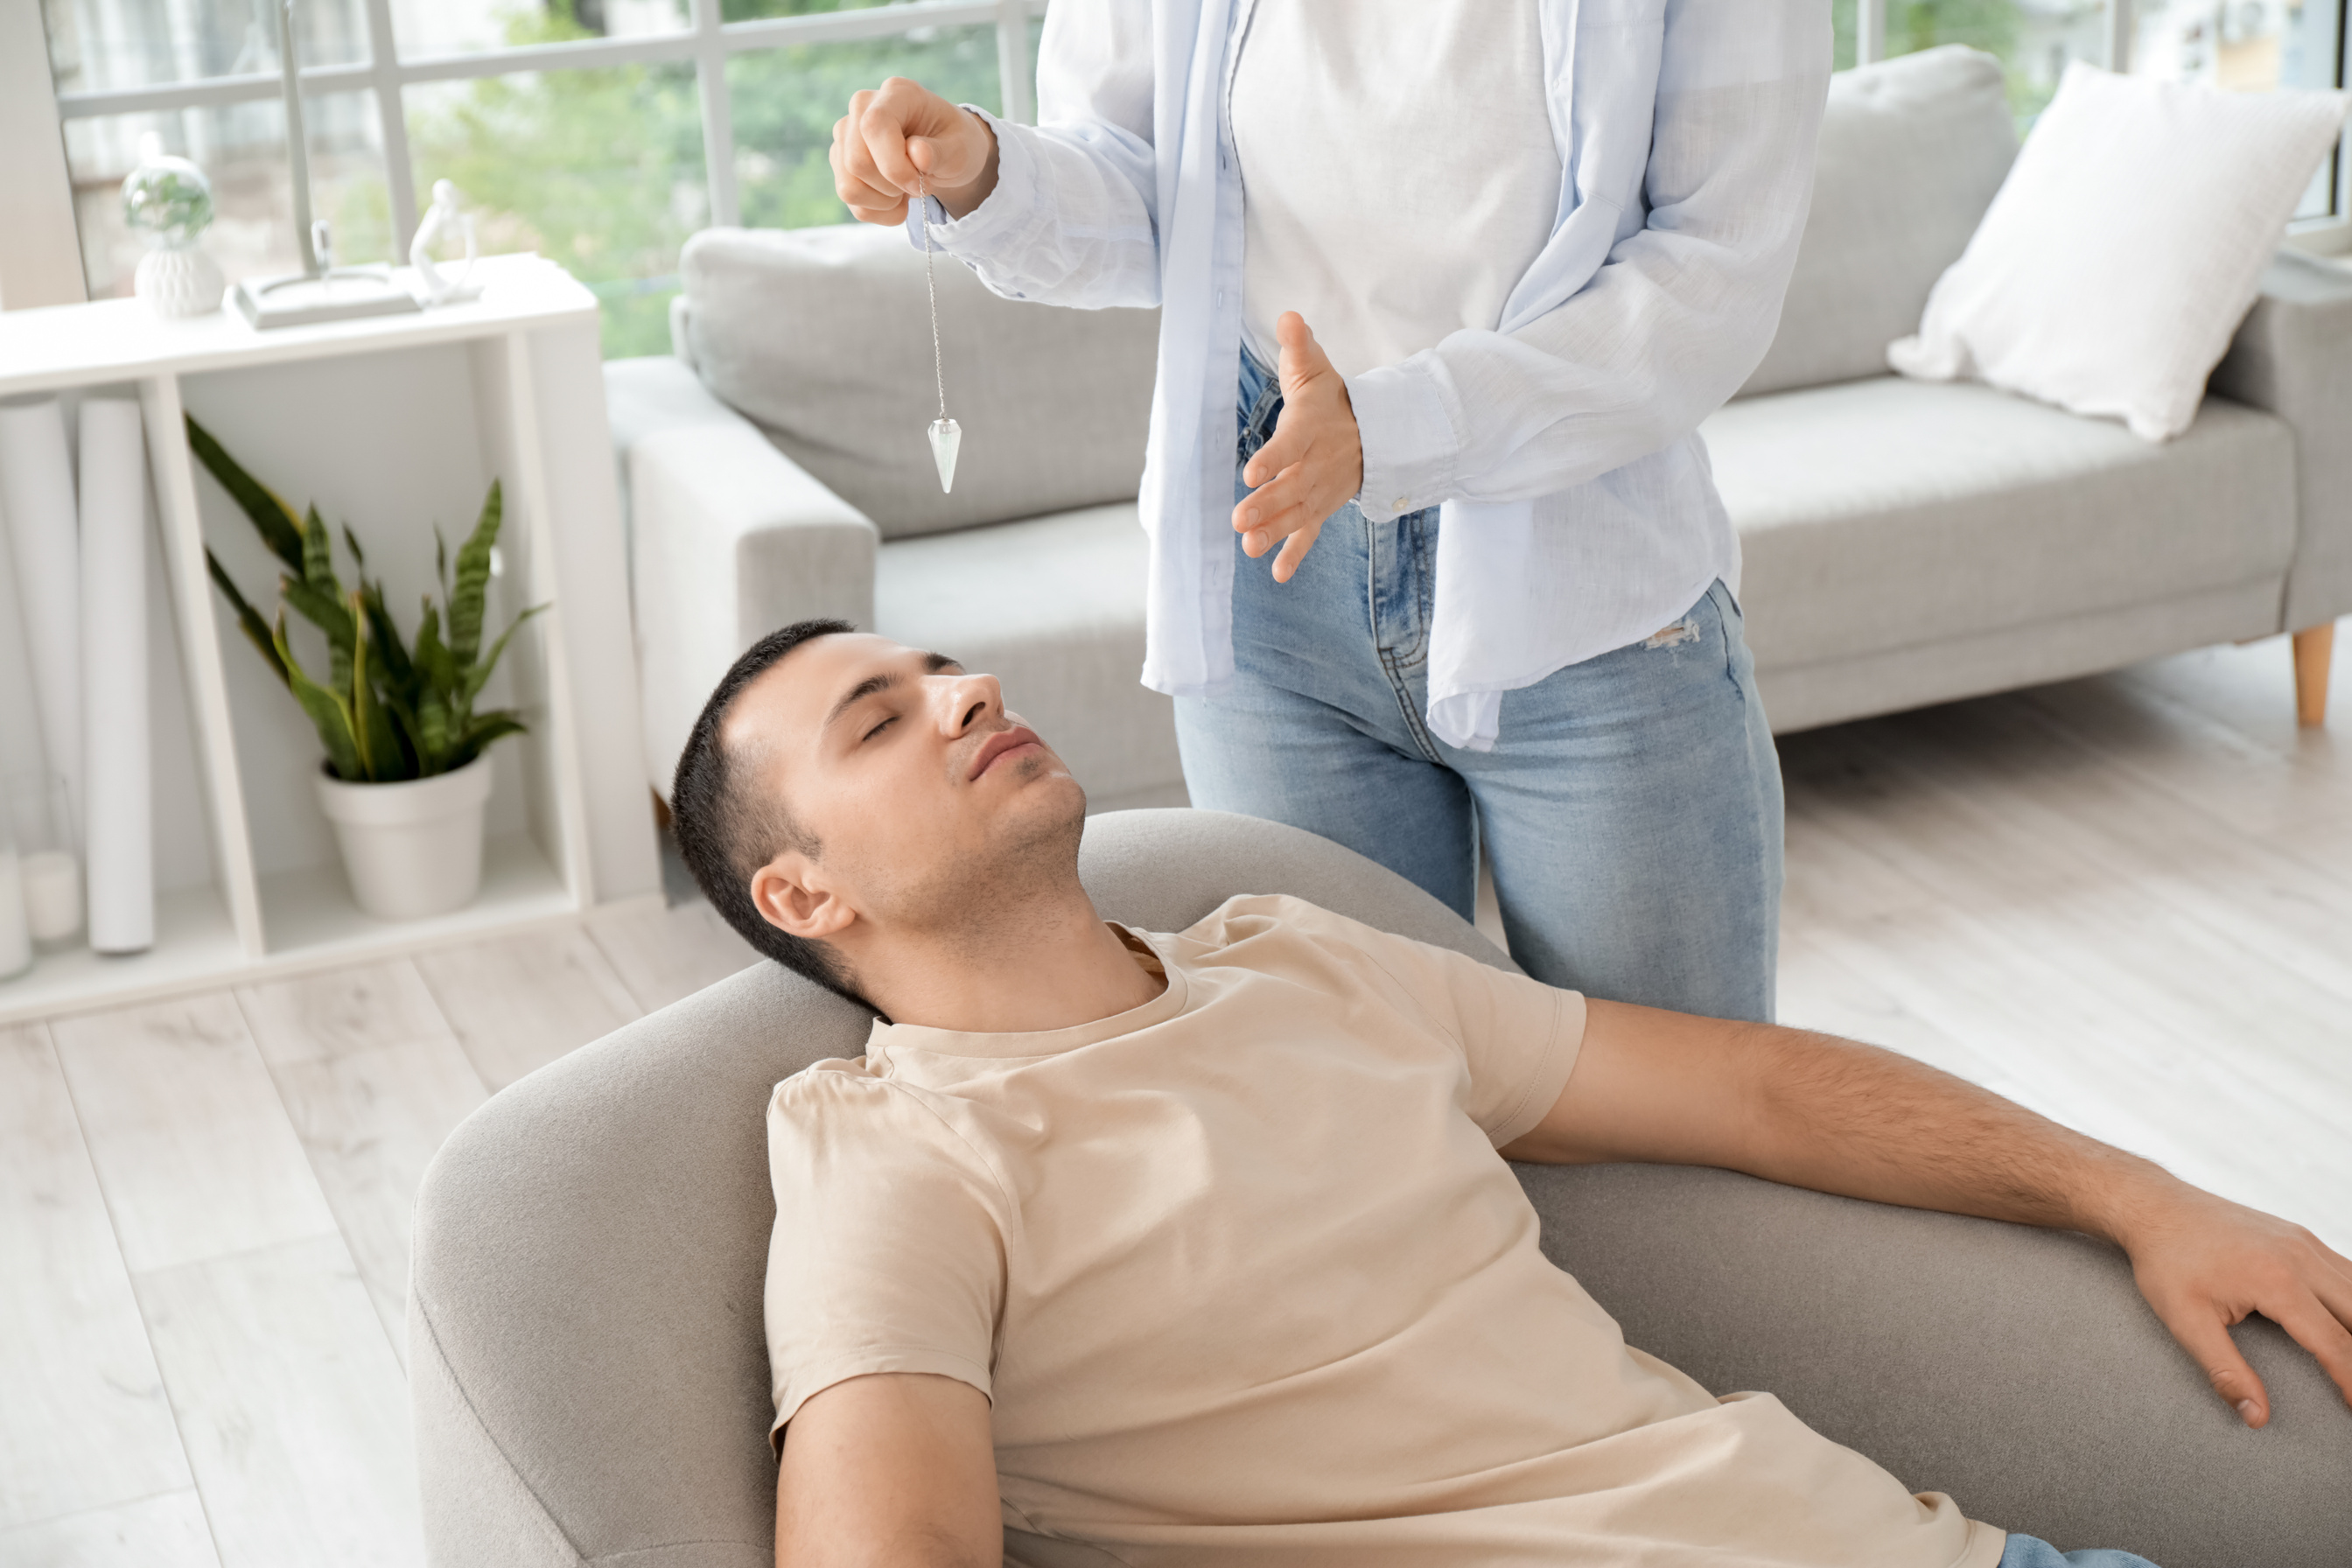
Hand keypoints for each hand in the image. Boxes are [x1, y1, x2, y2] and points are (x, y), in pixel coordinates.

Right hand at [832, 77, 999, 224]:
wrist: (945, 153)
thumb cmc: (954, 144)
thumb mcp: (962, 150)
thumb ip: (941, 152)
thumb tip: (917, 153)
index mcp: (897, 93)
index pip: (874, 126)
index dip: (894, 165)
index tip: (920, 183)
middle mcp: (862, 107)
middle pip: (857, 162)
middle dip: (892, 186)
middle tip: (919, 185)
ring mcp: (846, 134)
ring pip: (849, 186)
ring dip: (885, 202)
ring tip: (907, 191)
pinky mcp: (841, 160)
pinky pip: (851, 201)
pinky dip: (879, 211)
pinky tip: (897, 199)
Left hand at [1233, 312, 1362, 583]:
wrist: (1373, 431)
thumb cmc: (1333, 399)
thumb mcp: (1317, 368)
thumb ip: (1300, 347)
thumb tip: (1288, 317)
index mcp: (1312, 428)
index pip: (1291, 444)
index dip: (1273, 459)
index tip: (1251, 472)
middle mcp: (1318, 464)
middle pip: (1292, 487)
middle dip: (1266, 505)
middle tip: (1239, 520)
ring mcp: (1321, 490)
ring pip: (1297, 514)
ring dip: (1274, 532)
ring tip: (1249, 546)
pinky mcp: (1321, 508)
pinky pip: (1309, 534)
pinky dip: (1295, 554)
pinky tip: (1277, 574)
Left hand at [2111, 1181, 2351, 1426]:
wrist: (2153, 1206)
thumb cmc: (2165, 1262)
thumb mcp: (2184, 1320)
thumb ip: (2224, 1371)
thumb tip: (2256, 1416)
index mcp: (2277, 1282)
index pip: (2336, 1344)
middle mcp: (2301, 1258)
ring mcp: (2304, 1242)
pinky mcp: (2300, 1236)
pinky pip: (2346, 1271)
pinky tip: (2349, 1321)